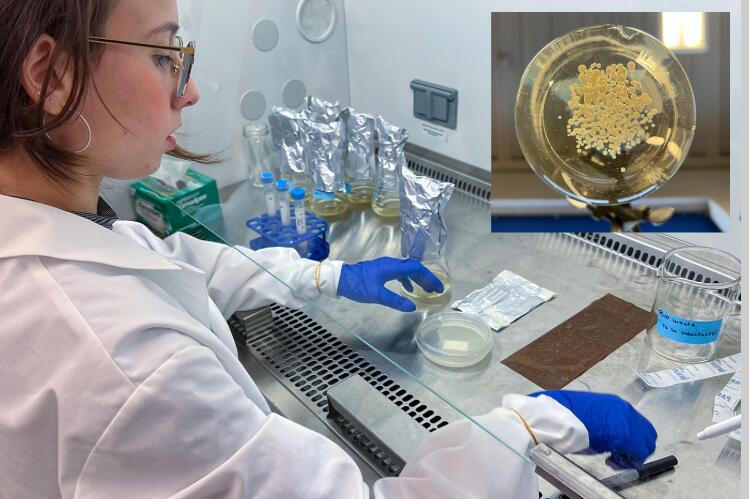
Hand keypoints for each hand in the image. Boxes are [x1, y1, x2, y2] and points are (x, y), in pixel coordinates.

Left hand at [337, 257, 443, 311]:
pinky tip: (408, 289)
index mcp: (392, 267)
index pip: (416, 269)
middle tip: (436, 289)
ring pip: (407, 270)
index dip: (429, 278)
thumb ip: (395, 301)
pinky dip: (407, 280)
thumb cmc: (358, 286)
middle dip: (426, 278)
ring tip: (425, 289)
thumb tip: (412, 307)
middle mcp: (391, 263)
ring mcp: (385, 266)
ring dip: (417, 279)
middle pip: (414, 268)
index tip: (438, 288)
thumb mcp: (377, 295)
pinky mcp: (381, 270)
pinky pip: (399, 273)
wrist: (341, 279)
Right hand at [530, 390, 656, 468]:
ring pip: (645, 444)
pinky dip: (627, 460)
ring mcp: (627, 422)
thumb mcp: (592, 416)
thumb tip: (613, 438)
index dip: (633, 440)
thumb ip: (608, 424)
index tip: (620, 448)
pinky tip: (609, 460)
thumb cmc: (568, 415)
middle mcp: (626, 411)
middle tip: (620, 456)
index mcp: (617, 405)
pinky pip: (637, 453)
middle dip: (638, 448)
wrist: (559, 415)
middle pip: (648, 434)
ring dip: (632, 454)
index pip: (640, 425)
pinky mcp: (625, 435)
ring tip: (612, 459)